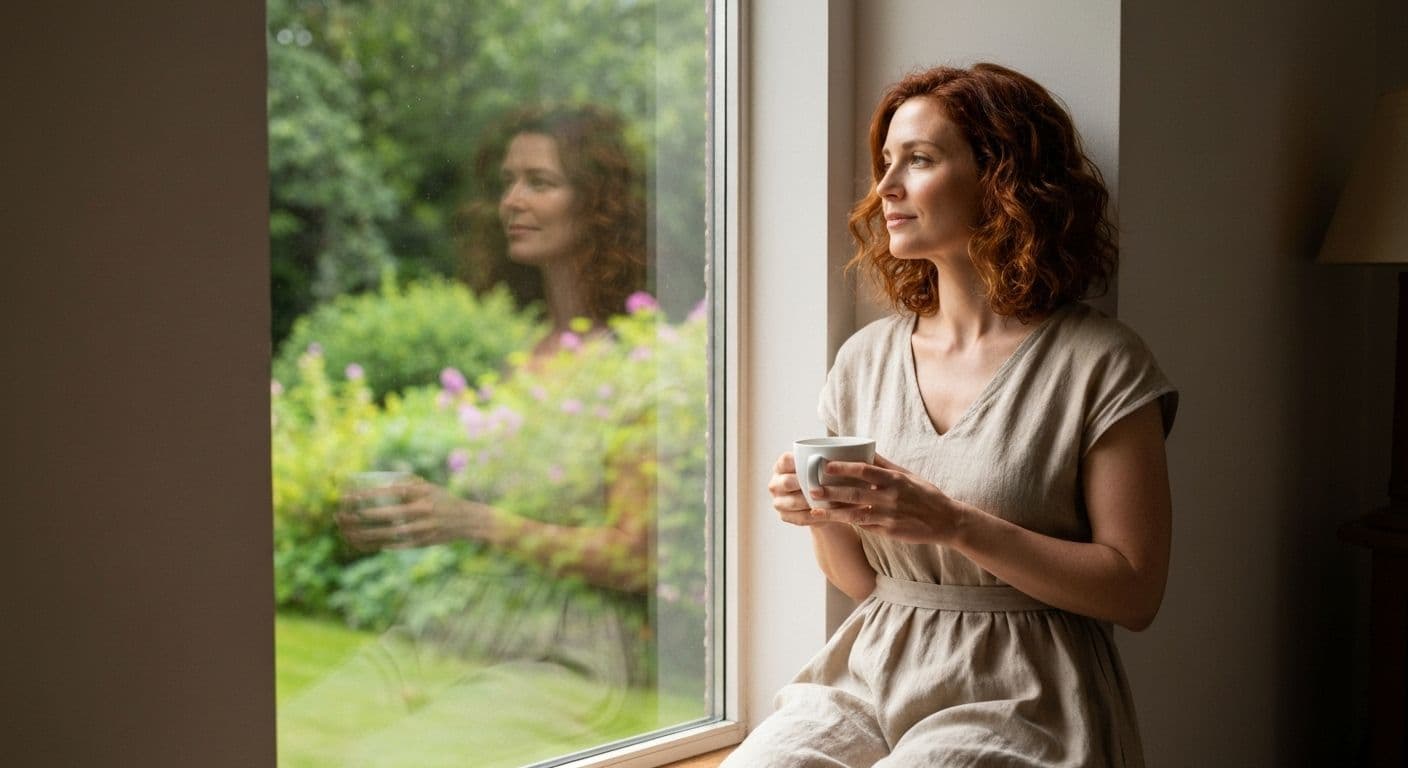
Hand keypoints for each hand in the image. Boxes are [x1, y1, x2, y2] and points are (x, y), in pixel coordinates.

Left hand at [336, 478, 500, 550]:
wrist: (468, 520)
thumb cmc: (443, 500)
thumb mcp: (427, 487)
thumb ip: (406, 485)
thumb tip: (380, 483)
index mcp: (422, 492)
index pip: (390, 491)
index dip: (368, 494)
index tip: (349, 495)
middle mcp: (423, 509)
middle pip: (387, 514)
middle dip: (363, 515)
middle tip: (344, 514)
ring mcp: (424, 527)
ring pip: (390, 533)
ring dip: (367, 533)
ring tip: (349, 532)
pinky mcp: (424, 542)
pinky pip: (398, 545)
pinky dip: (382, 544)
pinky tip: (367, 544)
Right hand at [767, 451, 864, 527]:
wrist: (819, 500)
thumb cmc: (823, 477)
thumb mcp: (823, 466)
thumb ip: (829, 459)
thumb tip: (854, 453)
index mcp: (781, 466)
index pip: (784, 460)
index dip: (796, 461)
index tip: (813, 462)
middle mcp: (775, 483)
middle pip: (786, 482)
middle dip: (804, 484)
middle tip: (823, 485)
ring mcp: (778, 501)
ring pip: (793, 502)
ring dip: (811, 502)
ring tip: (831, 501)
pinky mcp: (785, 516)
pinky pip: (799, 518)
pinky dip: (815, 517)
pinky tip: (829, 515)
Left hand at [804, 454, 964, 543]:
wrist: (946, 521)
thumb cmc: (925, 495)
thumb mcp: (908, 475)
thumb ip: (885, 464)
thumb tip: (866, 450)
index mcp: (894, 479)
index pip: (864, 470)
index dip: (843, 467)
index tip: (825, 464)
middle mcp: (890, 497)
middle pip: (855, 493)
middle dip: (831, 491)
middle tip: (811, 488)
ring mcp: (889, 516)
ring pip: (855, 514)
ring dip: (834, 512)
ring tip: (815, 509)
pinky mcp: (889, 532)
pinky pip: (864, 526)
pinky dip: (848, 523)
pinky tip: (833, 520)